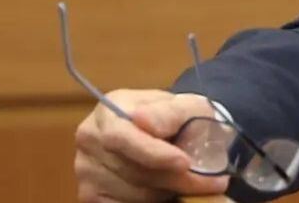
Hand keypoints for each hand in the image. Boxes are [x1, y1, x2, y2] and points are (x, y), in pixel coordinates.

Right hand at [73, 89, 231, 202]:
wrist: (174, 136)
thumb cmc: (180, 119)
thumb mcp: (186, 106)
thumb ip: (169, 112)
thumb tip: (143, 121)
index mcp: (109, 109)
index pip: (121, 136)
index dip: (152, 153)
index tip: (184, 163)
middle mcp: (90, 139)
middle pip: (132, 169)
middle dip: (175, 178)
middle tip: (212, 181)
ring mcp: (86, 170)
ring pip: (132, 193)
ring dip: (167, 191)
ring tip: (189, 179)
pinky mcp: (91, 195)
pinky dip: (153, 202)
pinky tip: (168, 189)